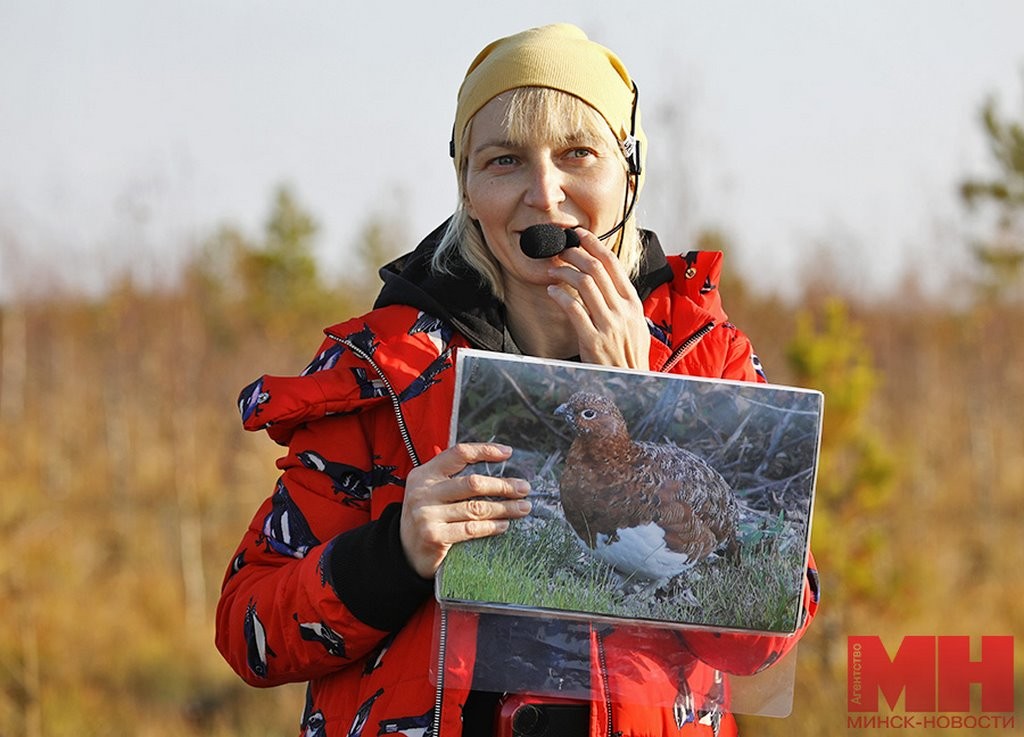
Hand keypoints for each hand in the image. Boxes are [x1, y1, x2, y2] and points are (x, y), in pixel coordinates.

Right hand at [400, 443, 531, 578]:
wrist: (404, 551)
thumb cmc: (426, 516)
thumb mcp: (431, 490)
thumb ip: (454, 477)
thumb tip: (497, 469)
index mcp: (424, 474)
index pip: (459, 453)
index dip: (485, 450)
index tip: (508, 453)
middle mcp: (424, 492)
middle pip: (472, 483)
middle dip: (503, 485)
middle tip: (524, 488)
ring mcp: (427, 515)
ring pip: (476, 508)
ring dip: (504, 508)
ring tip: (522, 508)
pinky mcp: (434, 537)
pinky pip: (471, 529)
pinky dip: (491, 527)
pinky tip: (504, 525)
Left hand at [545, 228, 650, 369]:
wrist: (632, 383)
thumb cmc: (629, 354)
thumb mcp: (635, 323)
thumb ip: (622, 302)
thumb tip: (606, 279)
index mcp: (633, 302)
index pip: (613, 264)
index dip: (594, 244)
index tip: (579, 235)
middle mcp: (622, 310)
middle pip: (596, 268)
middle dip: (575, 253)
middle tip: (560, 250)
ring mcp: (608, 325)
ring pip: (584, 284)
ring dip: (564, 272)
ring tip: (553, 270)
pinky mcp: (592, 340)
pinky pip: (573, 309)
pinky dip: (560, 295)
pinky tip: (552, 291)